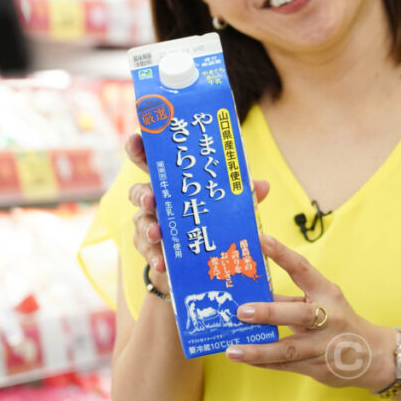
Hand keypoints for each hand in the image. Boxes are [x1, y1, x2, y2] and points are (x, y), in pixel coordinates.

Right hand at [125, 133, 270, 296]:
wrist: (197, 259)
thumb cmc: (209, 220)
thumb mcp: (226, 206)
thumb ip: (240, 196)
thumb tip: (263, 186)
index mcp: (171, 182)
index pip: (151, 161)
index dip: (140, 148)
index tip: (136, 138)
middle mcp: (156, 201)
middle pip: (138, 192)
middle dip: (142, 194)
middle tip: (150, 199)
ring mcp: (149, 224)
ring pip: (140, 222)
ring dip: (148, 227)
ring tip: (157, 234)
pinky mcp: (149, 248)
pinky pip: (147, 250)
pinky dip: (154, 256)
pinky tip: (163, 262)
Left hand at [226, 234, 396, 391]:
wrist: (371, 355)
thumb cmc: (337, 320)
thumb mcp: (320, 301)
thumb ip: (289, 298)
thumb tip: (252, 291)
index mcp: (327, 293)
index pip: (303, 269)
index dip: (282, 254)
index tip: (261, 239)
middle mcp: (328, 318)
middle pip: (299, 315)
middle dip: (269, 313)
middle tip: (241, 310)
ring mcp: (323, 345)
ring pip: (289, 348)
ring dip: (259, 350)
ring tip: (232, 349)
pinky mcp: (317, 367)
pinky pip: (285, 366)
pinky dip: (263, 363)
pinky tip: (243, 359)